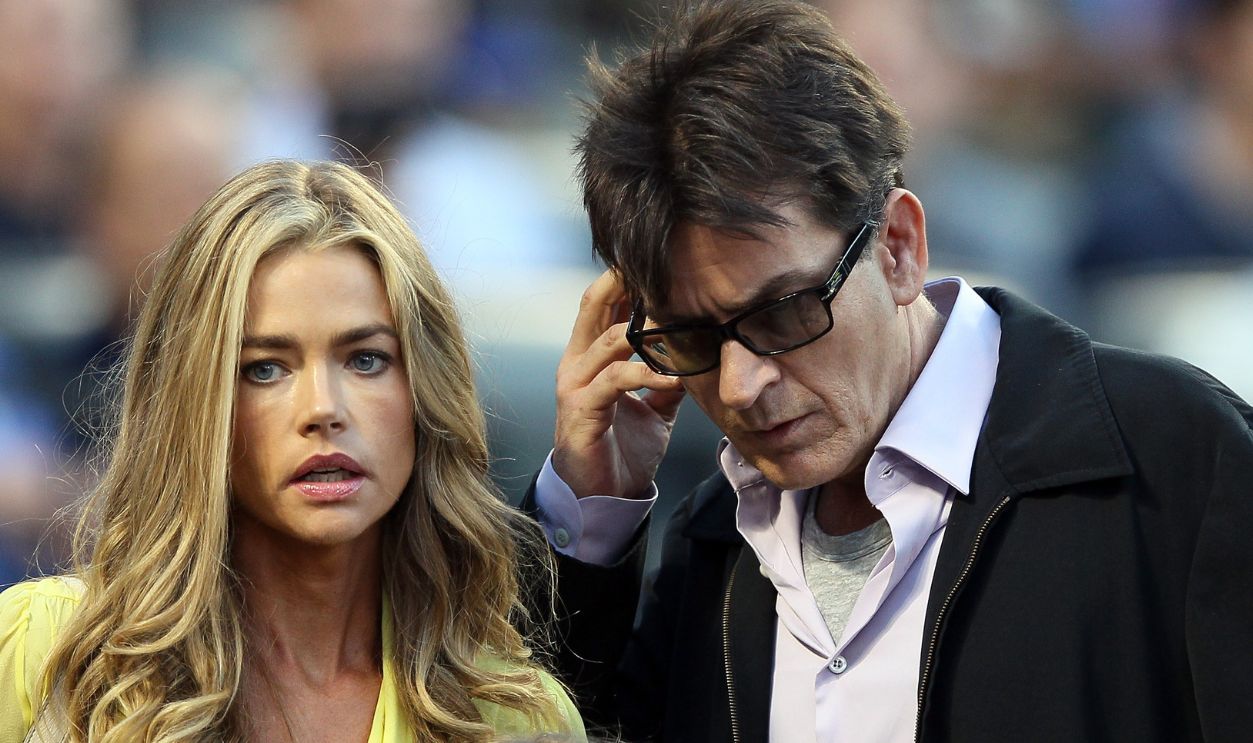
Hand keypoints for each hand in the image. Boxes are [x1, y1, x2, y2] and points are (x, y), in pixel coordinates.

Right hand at [553, 271, 685, 498]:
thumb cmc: (622, 448)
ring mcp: (576, 386)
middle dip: (624, 283)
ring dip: (646, 330)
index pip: (601, 302)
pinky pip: (616, 380)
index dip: (624, 278)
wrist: (602, 497)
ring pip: (608, 340)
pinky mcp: (582, 412)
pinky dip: (648, 373)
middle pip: (593, 306)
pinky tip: (675, 375)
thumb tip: (701, 353)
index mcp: (589, 357)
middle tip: (661, 269)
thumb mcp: (653, 406)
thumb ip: (668, 375)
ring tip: (680, 323)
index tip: (659, 261)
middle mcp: (576, 363)